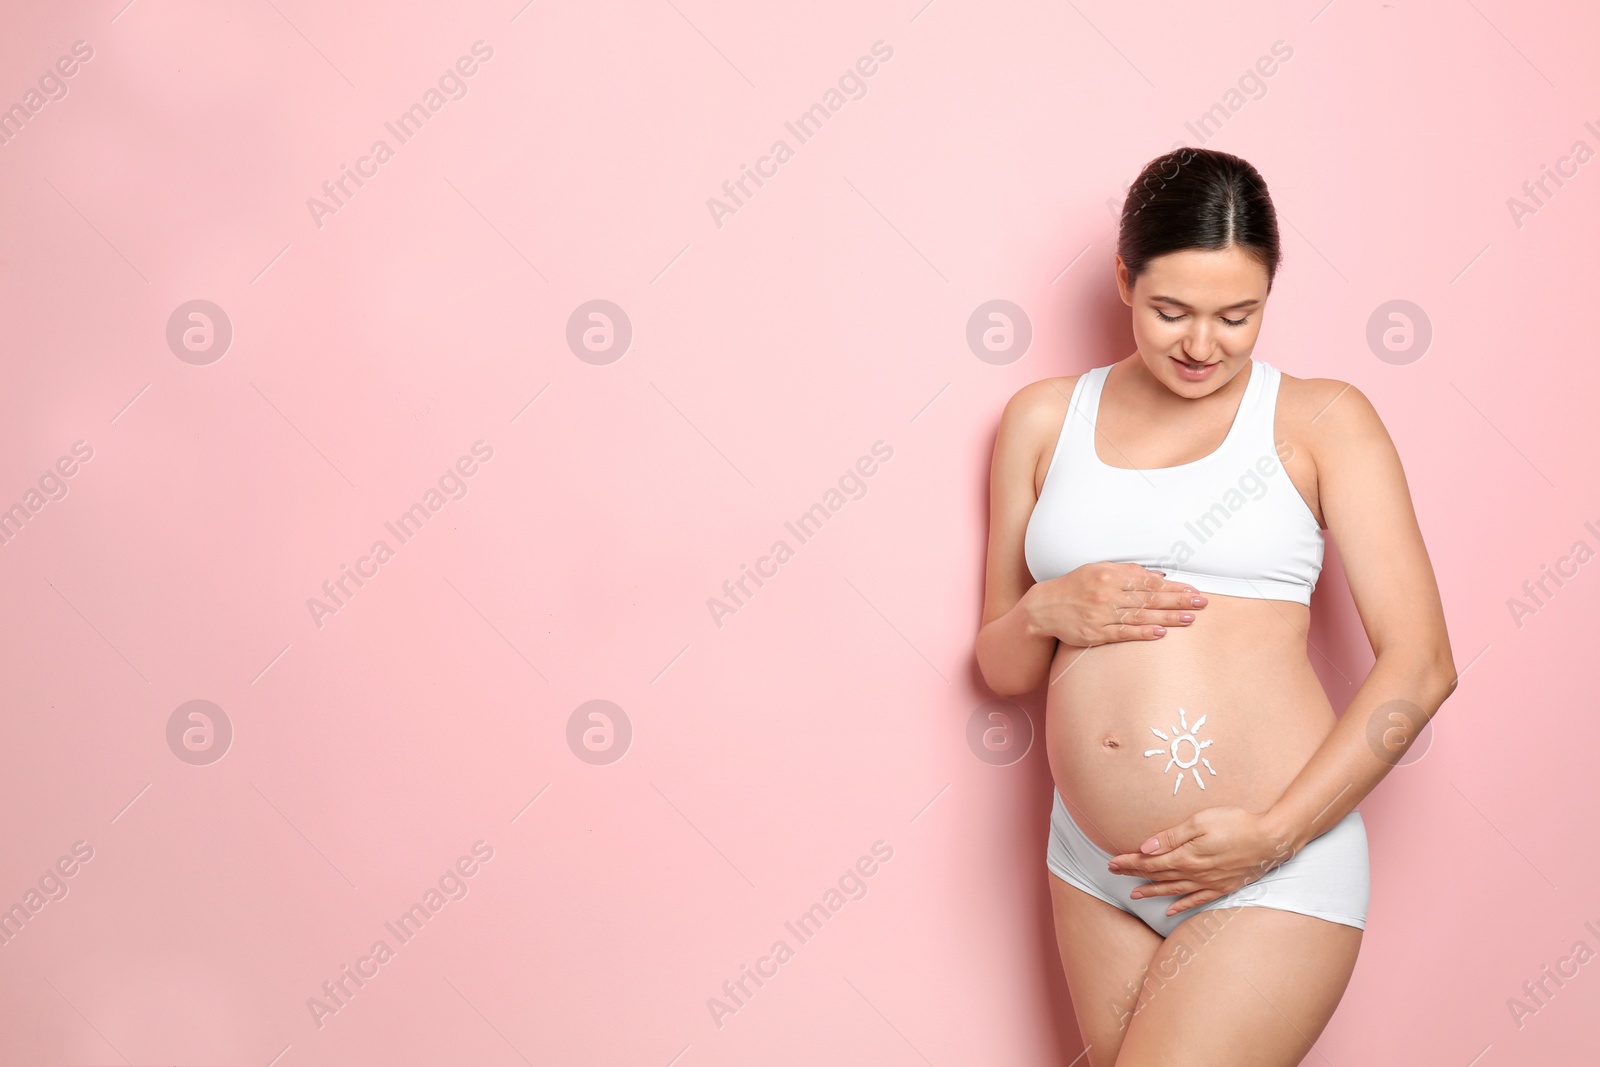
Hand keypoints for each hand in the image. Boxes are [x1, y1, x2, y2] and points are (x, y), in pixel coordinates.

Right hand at [1026, 562, 1206, 646]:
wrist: (1043, 608)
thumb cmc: (1073, 587)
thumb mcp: (1097, 570)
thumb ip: (1126, 571)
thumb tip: (1156, 574)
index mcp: (1109, 577)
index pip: (1147, 582)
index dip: (1172, 586)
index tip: (1192, 590)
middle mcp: (1107, 595)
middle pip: (1149, 598)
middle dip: (1178, 600)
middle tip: (1201, 602)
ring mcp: (1102, 615)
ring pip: (1140, 615)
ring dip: (1167, 617)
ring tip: (1190, 618)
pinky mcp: (1095, 633)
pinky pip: (1123, 633)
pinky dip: (1142, 632)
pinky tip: (1160, 632)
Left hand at [1104, 806, 1294, 916]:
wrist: (1270, 840)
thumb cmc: (1235, 824)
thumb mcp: (1199, 823)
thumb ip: (1171, 837)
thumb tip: (1145, 848)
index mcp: (1185, 857)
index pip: (1150, 862)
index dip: (1129, 862)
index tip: (1112, 862)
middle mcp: (1194, 874)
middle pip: (1157, 875)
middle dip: (1134, 874)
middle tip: (1114, 873)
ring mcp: (1208, 883)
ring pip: (1173, 890)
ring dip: (1152, 891)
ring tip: (1135, 894)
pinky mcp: (1222, 887)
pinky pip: (1196, 900)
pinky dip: (1181, 905)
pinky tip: (1170, 910)